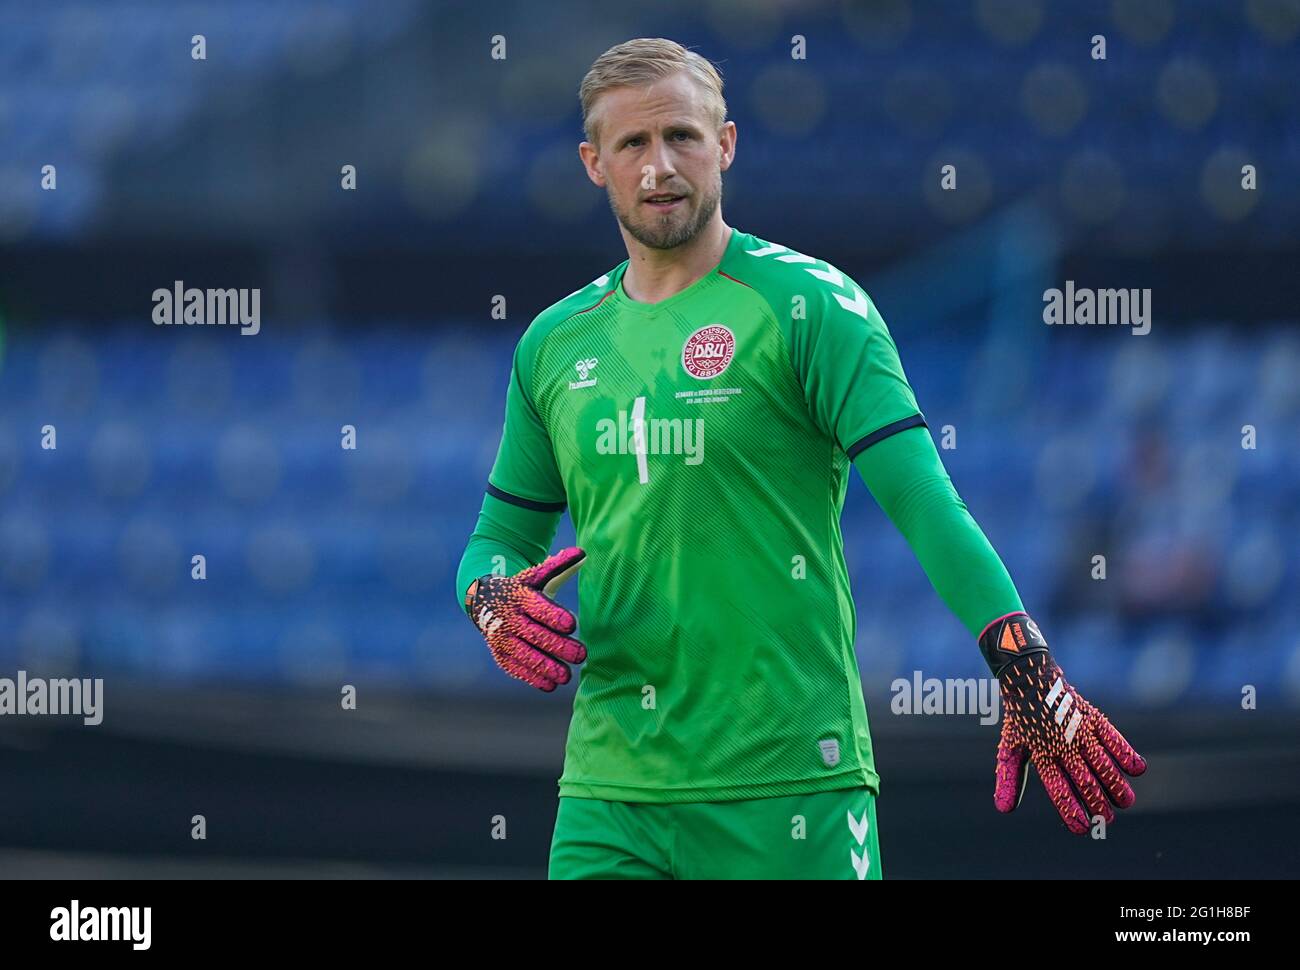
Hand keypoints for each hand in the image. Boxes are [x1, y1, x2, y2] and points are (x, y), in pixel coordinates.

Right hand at [465, 547, 585, 691]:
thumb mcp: (537, 576)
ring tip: (566, 676)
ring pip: (525, 655)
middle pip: (535, 635)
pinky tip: (550, 685)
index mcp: (520, 597)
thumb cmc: (523, 589)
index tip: (572, 625)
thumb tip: (583, 553)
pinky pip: (516, 668)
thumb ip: (560, 567)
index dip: (554, 616)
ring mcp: (502, 638)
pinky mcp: (500, 654)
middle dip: (559, 646)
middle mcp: (509, 618)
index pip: (539, 608)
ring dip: (546, 667)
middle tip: (581, 655)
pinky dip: (532, 677)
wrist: (485, 600)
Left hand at [980, 613, 1146, 834]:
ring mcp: (1079, 730)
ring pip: (1103, 765)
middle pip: (1085, 781)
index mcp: (1041, 753)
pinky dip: (1126, 754)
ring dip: (1117, 786)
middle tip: (1106, 819)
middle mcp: (1062, 744)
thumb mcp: (1011, 748)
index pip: (1058, 788)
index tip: (1081, 828)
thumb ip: (1010, 779)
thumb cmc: (1022, 720)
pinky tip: (1136, 770)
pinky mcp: (1093, 718)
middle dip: (1098, 805)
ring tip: (1124, 802)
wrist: (1030, 680)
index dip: (1070, 810)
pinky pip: (1114, 739)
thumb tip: (1003, 810)